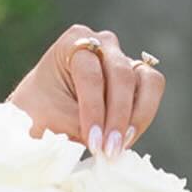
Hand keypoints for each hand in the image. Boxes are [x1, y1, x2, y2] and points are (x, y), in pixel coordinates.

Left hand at [7, 23, 164, 158]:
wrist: (40, 108)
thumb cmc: (39, 109)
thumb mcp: (48, 117)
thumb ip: (78, 125)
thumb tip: (106, 142)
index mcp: (73, 41)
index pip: (90, 75)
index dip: (93, 110)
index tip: (93, 142)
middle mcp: (103, 44)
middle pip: (122, 75)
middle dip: (117, 116)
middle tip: (110, 149)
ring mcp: (124, 58)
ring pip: (148, 81)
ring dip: (138, 116)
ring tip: (121, 146)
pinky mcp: (138, 76)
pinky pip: (152, 91)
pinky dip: (143, 116)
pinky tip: (127, 139)